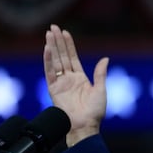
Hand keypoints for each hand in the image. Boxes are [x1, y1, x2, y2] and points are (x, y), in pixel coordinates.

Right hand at [43, 24, 108, 145]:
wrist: (85, 125)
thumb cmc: (95, 112)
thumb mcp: (101, 90)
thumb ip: (100, 74)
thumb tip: (105, 59)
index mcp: (80, 78)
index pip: (73, 57)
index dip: (69, 45)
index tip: (65, 33)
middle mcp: (69, 79)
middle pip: (62, 56)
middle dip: (58, 42)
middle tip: (53, 27)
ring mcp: (60, 83)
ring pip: (55, 61)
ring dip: (52, 47)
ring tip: (49, 34)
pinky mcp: (53, 89)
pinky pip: (50, 72)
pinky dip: (48, 60)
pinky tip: (47, 49)